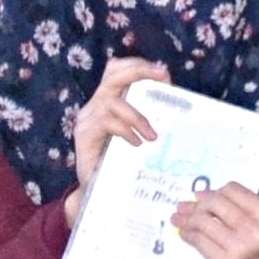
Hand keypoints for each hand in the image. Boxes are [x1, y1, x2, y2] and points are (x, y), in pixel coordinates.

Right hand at [69, 58, 170, 195]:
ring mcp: (86, 118)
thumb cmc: (119, 162)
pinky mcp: (84, 134)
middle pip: (112, 75)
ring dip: (137, 116)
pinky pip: (107, 123)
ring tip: (153, 136)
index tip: (164, 75)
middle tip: (164, 77)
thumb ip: (145, 116)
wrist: (96, 192)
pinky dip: (126, 131)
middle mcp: (93, 105)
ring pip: (112, 102)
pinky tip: (137, 143)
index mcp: (106, 100)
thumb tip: (174, 102)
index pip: (116, 69)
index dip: (138, 66)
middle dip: (140, 71)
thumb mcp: (134, 133)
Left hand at [170, 182, 258, 258]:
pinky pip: (199, 240)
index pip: (233, 190)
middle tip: (183, 206)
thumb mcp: (256, 224)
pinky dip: (188, 233)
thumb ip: (233, 207)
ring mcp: (241, 248)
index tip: (200, 196)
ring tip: (177, 218)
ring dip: (187, 218)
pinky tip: (184, 232)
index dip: (213, 191)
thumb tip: (197, 195)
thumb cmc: (254, 248)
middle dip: (197, 204)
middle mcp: (257, 231)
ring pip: (204, 221)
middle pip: (216, 203)